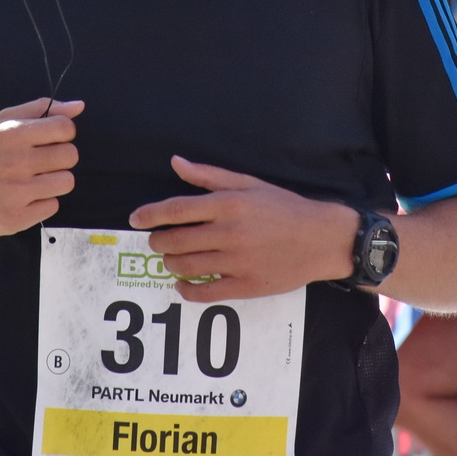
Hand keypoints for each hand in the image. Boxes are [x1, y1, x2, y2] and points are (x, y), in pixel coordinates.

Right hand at [0, 98, 82, 236]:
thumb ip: (40, 110)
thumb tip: (79, 106)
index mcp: (12, 135)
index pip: (65, 128)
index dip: (63, 133)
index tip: (50, 139)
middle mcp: (16, 163)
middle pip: (70, 156)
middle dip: (60, 157)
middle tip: (41, 161)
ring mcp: (17, 193)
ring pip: (66, 182)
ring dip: (54, 180)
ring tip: (33, 180)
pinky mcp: (16, 219)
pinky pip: (52, 206)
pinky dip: (42, 202)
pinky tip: (23, 197)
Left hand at [129, 156, 358, 301]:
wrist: (321, 238)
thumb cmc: (284, 208)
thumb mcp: (248, 183)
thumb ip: (209, 175)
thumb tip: (175, 163)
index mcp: (229, 204)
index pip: (176, 209)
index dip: (150, 214)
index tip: (135, 218)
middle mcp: (230, 233)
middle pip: (175, 240)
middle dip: (157, 241)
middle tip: (156, 240)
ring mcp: (237, 262)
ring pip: (185, 266)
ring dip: (169, 262)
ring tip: (171, 258)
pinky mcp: (245, 286)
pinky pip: (205, 293)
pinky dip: (186, 289)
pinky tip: (182, 284)